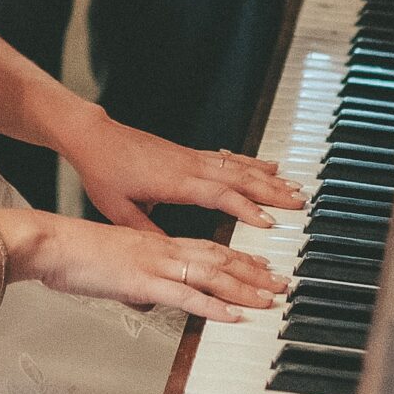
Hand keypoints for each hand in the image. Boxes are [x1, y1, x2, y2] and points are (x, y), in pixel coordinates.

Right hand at [17, 211, 282, 323]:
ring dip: (245, 289)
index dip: (239, 260)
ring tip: (271, 300)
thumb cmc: (76, 254)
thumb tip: (148, 300)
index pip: (209, 249)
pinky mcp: (143, 282)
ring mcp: (156, 265)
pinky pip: (186, 296)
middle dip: (254, 273)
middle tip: (282, 284)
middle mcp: (163, 250)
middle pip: (220, 260)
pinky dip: (213, 306)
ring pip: (212, 275)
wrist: (52, 243)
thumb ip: (137, 282)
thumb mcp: (114, 268)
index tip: (262, 268)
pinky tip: (233, 316)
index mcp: (157, 243)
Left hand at [59, 105, 305, 232]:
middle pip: (238, 177)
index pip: (218, 195)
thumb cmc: (104, 172)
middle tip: (298, 202)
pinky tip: (265, 166)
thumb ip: (148, 233)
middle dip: (270, 191)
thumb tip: (170, 255)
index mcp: (175, 181)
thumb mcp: (120, 211)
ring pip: (237, 166)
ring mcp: (191, 157)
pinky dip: (250, 163)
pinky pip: (228, 158)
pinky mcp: (189, 154)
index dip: (245, 209)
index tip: (268, 222)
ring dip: (266, 177)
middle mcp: (188, 166)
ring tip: (292, 186)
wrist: (94, 138)